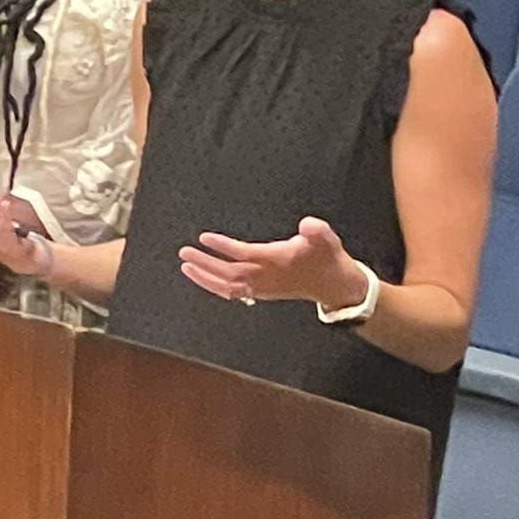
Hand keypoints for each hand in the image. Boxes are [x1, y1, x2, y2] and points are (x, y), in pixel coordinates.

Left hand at [178, 216, 368, 307]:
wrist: (333, 284)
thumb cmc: (326, 257)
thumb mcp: (327, 239)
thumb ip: (318, 231)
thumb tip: (307, 225)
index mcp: (277, 260)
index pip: (244, 253)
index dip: (223, 246)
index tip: (205, 237)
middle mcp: (266, 277)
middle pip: (229, 272)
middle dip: (206, 263)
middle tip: (185, 252)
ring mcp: (262, 288)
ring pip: (227, 286)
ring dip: (205, 277)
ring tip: (186, 265)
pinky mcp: (261, 293)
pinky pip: (233, 293)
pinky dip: (215, 287)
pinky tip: (202, 279)